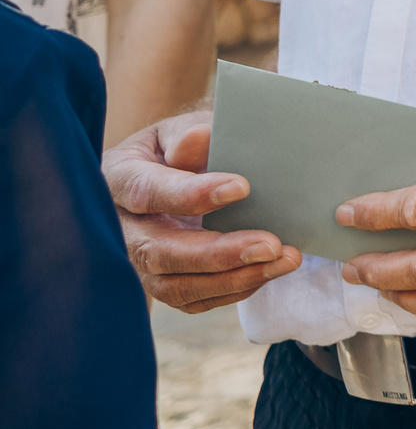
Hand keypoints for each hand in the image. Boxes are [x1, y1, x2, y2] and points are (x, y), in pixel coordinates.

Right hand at [105, 110, 303, 312]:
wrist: (169, 171)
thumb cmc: (178, 146)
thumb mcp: (180, 128)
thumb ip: (191, 134)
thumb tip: (199, 138)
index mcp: (119, 178)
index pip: (147, 191)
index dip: (189, 194)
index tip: (241, 187)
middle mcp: (122, 227)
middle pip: (157, 252)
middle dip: (216, 253)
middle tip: (270, 245)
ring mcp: (138, 261)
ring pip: (173, 286)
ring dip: (232, 278)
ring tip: (283, 261)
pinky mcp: (161, 281)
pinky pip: (191, 299)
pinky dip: (233, 289)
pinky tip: (269, 271)